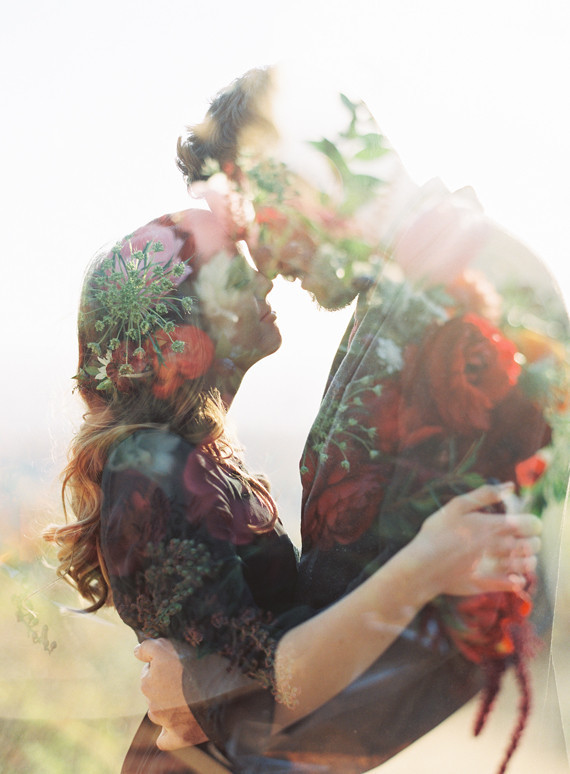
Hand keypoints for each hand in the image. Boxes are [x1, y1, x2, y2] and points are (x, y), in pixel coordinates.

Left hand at [134, 638, 208, 749]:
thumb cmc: (200, 663)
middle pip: (154, 690)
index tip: (177, 662)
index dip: (164, 663)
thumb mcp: (171, 645)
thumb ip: (149, 648)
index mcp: (147, 679)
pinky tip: (181, 725)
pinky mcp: (177, 736)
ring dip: (170, 705)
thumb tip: (136, 652)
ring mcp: (164, 720)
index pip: (149, 669)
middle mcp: (152, 700)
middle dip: (166, 684)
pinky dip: (171, 733)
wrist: (224, 689)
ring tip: (193, 695)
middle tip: (188, 678)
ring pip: (160, 711)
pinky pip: (165, 739)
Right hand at [411, 483, 540, 598]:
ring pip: (528, 566)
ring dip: (527, 560)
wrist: (423, 566)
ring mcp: (497, 568)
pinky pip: (516, 585)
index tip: (523, 524)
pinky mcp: (490, 584)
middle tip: (520, 541)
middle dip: (532, 542)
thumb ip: (485, 494)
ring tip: (515, 557)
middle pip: (534, 545)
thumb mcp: (457, 506)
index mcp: (495, 526)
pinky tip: (511, 576)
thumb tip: (509, 486)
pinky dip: (518, 580)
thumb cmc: (437, 533)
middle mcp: (501, 547)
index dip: (532, 523)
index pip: (533, 525)